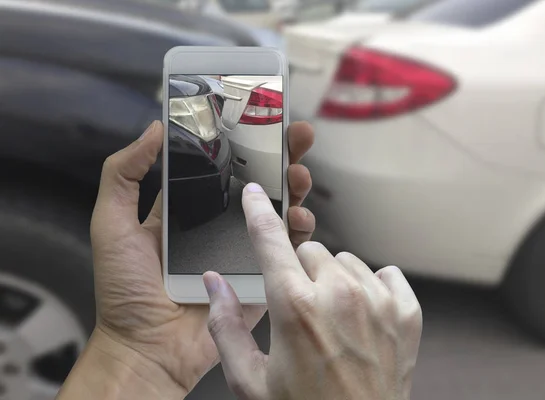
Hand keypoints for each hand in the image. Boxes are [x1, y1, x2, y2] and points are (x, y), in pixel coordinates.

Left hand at [87, 121, 315, 392]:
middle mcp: (220, 225)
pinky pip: (286, 250)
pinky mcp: (260, 276)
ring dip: (295, 189)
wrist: (147, 348)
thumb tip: (154, 128)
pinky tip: (300, 219)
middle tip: (296, 138)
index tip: (262, 119)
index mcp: (189, 208)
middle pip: (258, 183)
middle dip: (280, 158)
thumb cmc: (125, 291)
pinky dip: (300, 232)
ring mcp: (242, 250)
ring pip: (278, 212)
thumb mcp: (111, 223)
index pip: (222, 166)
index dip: (242, 142)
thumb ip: (123, 174)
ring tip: (299, 177)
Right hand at [204, 186, 422, 399]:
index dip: (258, 212)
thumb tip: (215, 283)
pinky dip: (372, 288)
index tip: (255, 193)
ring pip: (346, 261)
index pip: (270, 240)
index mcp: (295, 306)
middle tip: (300, 310)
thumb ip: (225, 326)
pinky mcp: (406, 311)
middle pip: (310, 251)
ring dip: (335, 281)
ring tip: (332, 320)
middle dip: (299, 272)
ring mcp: (378, 300)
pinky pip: (385, 274)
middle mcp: (340, 294)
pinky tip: (363, 317)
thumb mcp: (249, 380)